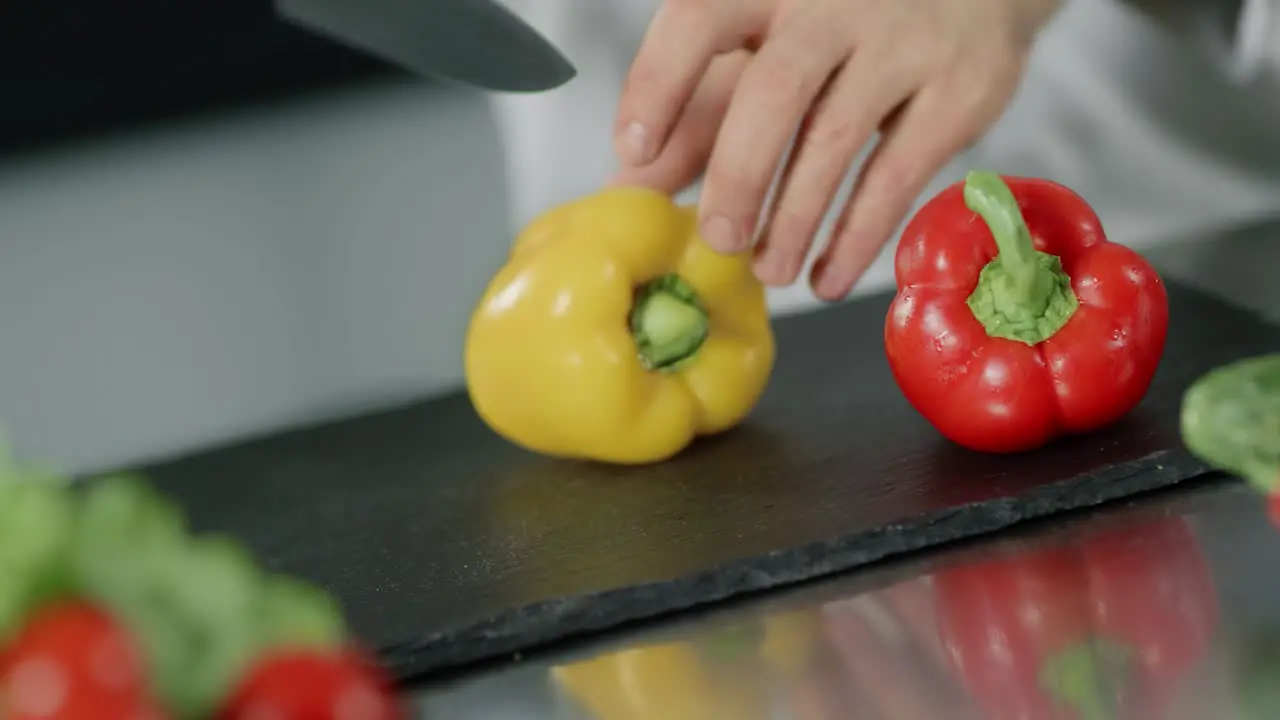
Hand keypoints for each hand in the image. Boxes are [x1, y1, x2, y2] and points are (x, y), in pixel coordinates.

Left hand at [611, 0, 1059, 299]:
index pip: (697, 19)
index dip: (658, 85)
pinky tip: (828, 275)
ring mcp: (900, 43)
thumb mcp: (764, 50)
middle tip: (718, 238)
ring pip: (833, 141)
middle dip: (737, 177)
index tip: (634, 150)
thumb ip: (699, 112)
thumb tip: (630, 185)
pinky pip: (895, 177)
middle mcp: (833, 2)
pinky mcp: (956, 92)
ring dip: (795, 220)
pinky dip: (855, 238)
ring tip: (770, 270)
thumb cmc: (844, 23)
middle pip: (772, 92)